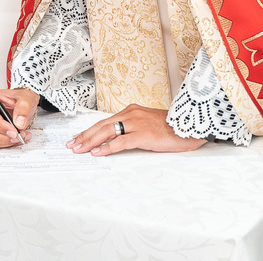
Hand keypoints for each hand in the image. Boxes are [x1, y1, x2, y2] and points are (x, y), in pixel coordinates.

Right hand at [0, 87, 38, 147]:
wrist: (21, 106)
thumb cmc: (19, 99)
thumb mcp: (25, 98)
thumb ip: (23, 108)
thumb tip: (19, 123)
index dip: (0, 125)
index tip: (13, 132)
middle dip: (2, 136)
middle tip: (18, 137)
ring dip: (4, 141)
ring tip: (19, 137)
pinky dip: (3, 144)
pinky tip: (14, 139)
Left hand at [67, 104, 206, 155]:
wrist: (190, 126)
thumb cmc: (172, 128)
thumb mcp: (148, 125)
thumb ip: (133, 129)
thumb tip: (118, 139)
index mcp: (131, 111)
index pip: (105, 121)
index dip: (90, 130)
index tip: (78, 138)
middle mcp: (131, 114)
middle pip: (101, 125)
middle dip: (84, 136)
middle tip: (72, 144)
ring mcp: (136, 123)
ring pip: (107, 132)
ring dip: (90, 141)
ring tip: (79, 149)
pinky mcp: (143, 135)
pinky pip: (120, 142)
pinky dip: (106, 147)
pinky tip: (97, 152)